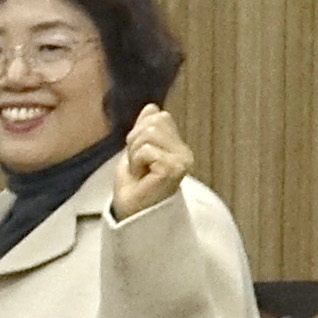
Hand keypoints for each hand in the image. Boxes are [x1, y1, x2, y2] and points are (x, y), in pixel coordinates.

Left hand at [113, 103, 190, 219]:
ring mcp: (182, 161)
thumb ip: (144, 129)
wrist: (131, 210)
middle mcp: (185, 152)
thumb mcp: (137, 150)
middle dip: (135, 143)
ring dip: (134, 154)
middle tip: (138, 165)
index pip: (158, 116)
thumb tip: (152, 106)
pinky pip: (146, 151)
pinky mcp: (173, 170)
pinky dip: (136, 163)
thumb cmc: (135, 184)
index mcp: (178, 145)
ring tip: (140, 171)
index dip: (138, 133)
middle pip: (153, 123)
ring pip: (149, 135)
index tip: (139, 156)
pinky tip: (142, 178)